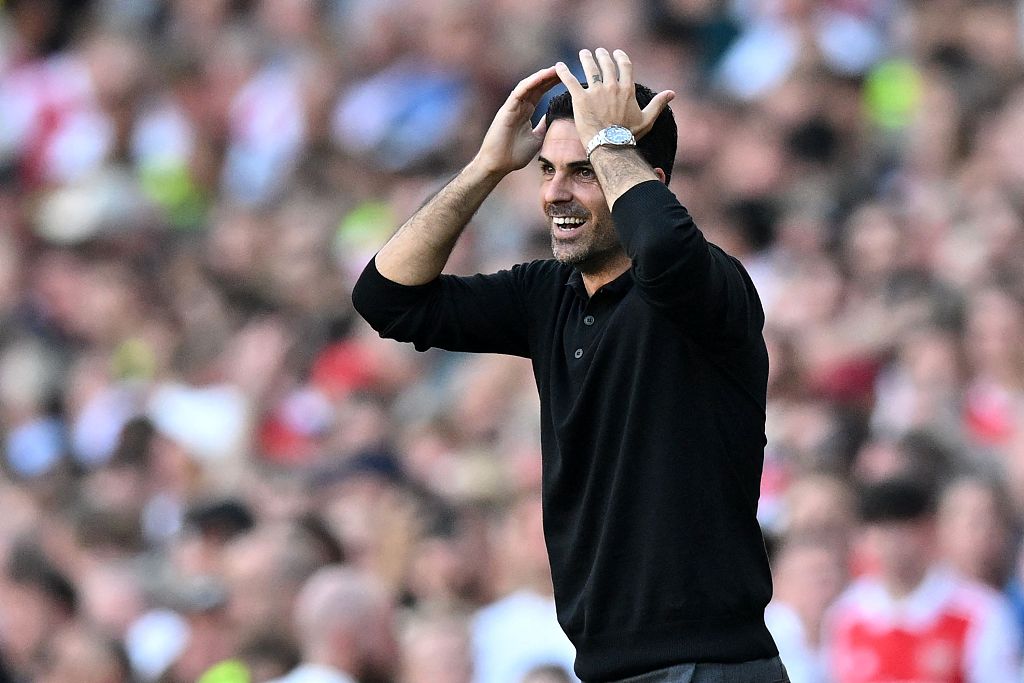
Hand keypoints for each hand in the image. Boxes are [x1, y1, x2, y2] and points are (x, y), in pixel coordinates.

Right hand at [473, 66, 560, 176]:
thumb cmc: (514, 154)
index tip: (567, 77)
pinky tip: (541, 77)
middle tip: (564, 68)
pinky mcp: (506, 110)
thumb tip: (554, 118)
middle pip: (536, 86)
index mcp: (526, 112)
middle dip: (549, 77)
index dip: (552, 84)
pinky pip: (519, 92)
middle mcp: (519, 106)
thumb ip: (543, 126)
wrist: (499, 165)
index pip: (540, 93)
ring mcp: (512, 107)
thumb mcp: (536, 138)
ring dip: (541, 77)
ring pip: (528, 86)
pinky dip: (530, 83)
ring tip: (555, 69)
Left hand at [554, 48, 674, 143]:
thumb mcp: (647, 119)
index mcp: (626, 90)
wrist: (611, 146)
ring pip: (590, 68)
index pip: (625, 66)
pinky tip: (558, 66)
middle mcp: (612, 87)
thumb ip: (658, 104)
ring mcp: (595, 92)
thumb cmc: (629, 136)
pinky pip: (570, 81)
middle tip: (598, 52)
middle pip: (606, 64)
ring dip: (586, 58)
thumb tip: (672, 93)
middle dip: (602, 56)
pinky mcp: (580, 99)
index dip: (620, 57)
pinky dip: (563, 72)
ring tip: (583, 53)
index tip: (616, 53)